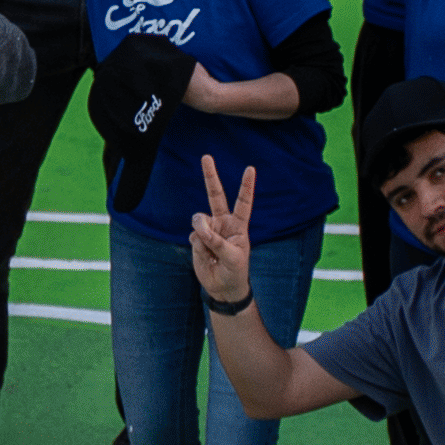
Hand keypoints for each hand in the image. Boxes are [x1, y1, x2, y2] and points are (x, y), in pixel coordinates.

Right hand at [186, 159, 257, 307]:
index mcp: (239, 225)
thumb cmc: (235, 271)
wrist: (222, 287)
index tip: (250, 168)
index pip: (243, 202)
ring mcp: (209, 229)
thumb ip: (216, 241)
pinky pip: (193, 236)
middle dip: (210, 176)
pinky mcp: (197, 239)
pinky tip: (205, 256)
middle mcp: (223, 223)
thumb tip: (198, 225)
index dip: (246, 186)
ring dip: (202, 233)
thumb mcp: (232, 257)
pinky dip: (197, 246)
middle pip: (215, 196)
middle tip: (206, 157)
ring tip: (209, 250)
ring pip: (199, 221)